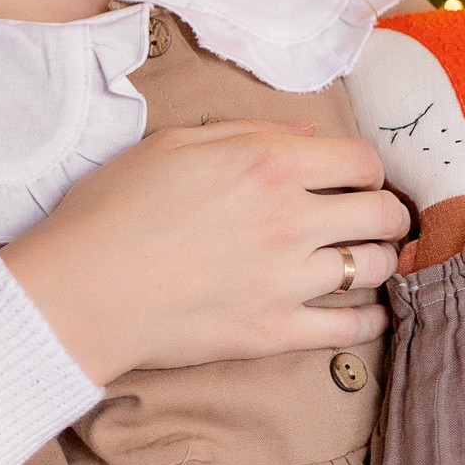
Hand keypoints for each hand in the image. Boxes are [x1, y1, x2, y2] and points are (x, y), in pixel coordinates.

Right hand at [4, 120, 409, 385]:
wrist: (80, 290)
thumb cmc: (112, 210)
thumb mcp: (172, 145)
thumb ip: (248, 132)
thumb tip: (306, 134)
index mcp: (266, 163)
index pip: (362, 160)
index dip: (366, 168)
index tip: (353, 179)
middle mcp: (289, 218)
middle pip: (382, 213)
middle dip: (384, 213)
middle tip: (368, 219)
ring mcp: (287, 279)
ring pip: (376, 267)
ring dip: (377, 261)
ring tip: (361, 261)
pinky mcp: (275, 331)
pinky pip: (352, 328)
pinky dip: (369, 319)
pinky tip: (363, 311)